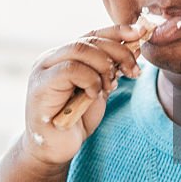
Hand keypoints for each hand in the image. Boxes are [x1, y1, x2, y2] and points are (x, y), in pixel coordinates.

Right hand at [23, 23, 145, 166]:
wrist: (56, 149)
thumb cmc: (76, 120)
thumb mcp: (99, 89)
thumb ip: (109, 69)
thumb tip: (133, 47)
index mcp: (65, 56)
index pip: (93, 35)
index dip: (117, 32)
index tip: (140, 33)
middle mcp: (51, 58)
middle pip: (89, 41)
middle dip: (118, 52)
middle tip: (132, 71)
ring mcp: (43, 70)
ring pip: (80, 50)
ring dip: (103, 67)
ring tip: (110, 86)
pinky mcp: (40, 85)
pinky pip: (70, 69)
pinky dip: (89, 80)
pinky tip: (93, 94)